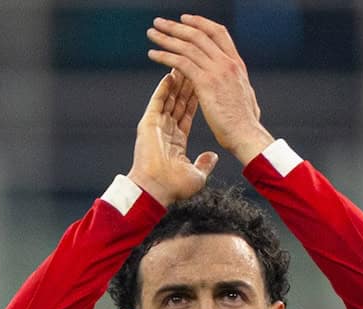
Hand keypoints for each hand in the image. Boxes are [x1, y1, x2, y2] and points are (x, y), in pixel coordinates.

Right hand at [128, 71, 218, 206]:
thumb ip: (205, 163)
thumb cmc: (174, 187)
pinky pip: (157, 102)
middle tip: (194, 65)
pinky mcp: (148, 124)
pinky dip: (164, 88)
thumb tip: (213, 156)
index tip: (204, 82)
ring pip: (169, 98)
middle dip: (188, 83)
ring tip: (183, 63)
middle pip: (179, 101)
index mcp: (176, 140)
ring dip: (177, 81)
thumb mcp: (196, 175)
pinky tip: (170, 75)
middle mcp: (166, 129)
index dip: (197, 97)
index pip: (188, 112)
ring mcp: (156, 126)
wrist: (156, 191)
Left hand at [146, 15, 274, 164]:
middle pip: (199, 34)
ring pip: (188, 46)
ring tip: (152, 33)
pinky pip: (181, 63)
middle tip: (160, 22)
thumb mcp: (246, 97)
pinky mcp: (206, 83)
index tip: (185, 19)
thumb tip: (238, 87)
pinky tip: (153, 54)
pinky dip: (165, 56)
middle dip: (177, 26)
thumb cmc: (246, 125)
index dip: (200, 23)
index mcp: (237, 64)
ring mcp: (217, 71)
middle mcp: (227, 63)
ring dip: (167, 37)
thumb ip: (237, 86)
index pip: (218, 33)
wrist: (248, 136)